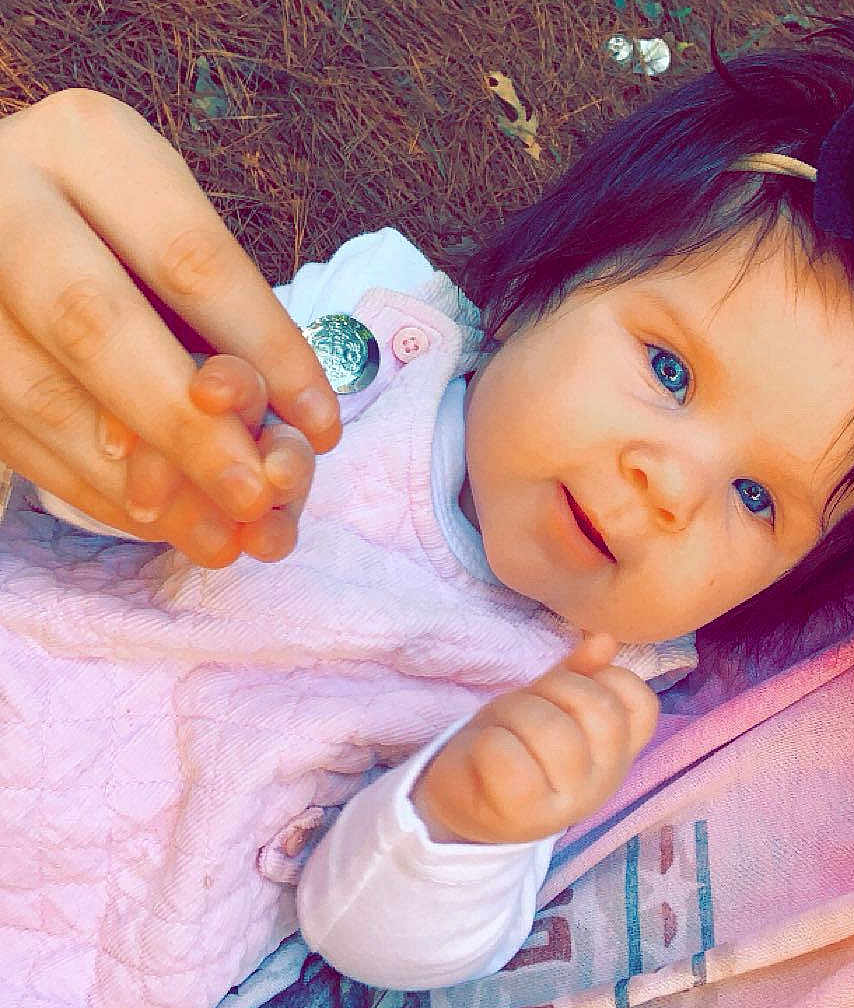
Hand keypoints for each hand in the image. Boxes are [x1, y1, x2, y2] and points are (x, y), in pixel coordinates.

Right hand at [0, 88, 340, 566]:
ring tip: (212, 533)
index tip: (324, 429)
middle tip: (254, 496)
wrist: (7, 219)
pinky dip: (86, 487)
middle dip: (184, 427)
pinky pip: (6, 431)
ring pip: (32, 392)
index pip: (192, 258)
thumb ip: (223, 330)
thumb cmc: (127, 237)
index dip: (265, 352)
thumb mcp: (180, 246)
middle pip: (94, 321)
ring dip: (131, 480)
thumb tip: (284, 440)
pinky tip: (152, 518)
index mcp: (92, 145)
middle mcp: (3, 192)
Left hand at [409, 634, 659, 844]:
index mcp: (618, 753)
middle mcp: (603, 782)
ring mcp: (569, 805)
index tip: (570, 689)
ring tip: (502, 728)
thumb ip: (580, 673)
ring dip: (513, 713)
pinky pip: (506, 756)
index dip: (606, 679)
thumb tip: (604, 640)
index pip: (641, 704)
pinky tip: (486, 752)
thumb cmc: (518, 742)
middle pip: (597, 709)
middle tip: (527, 705)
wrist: (469, 801)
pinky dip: (488, 742)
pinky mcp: (523, 814)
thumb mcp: (550, 702)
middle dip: (551, 689)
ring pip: (551, 730)